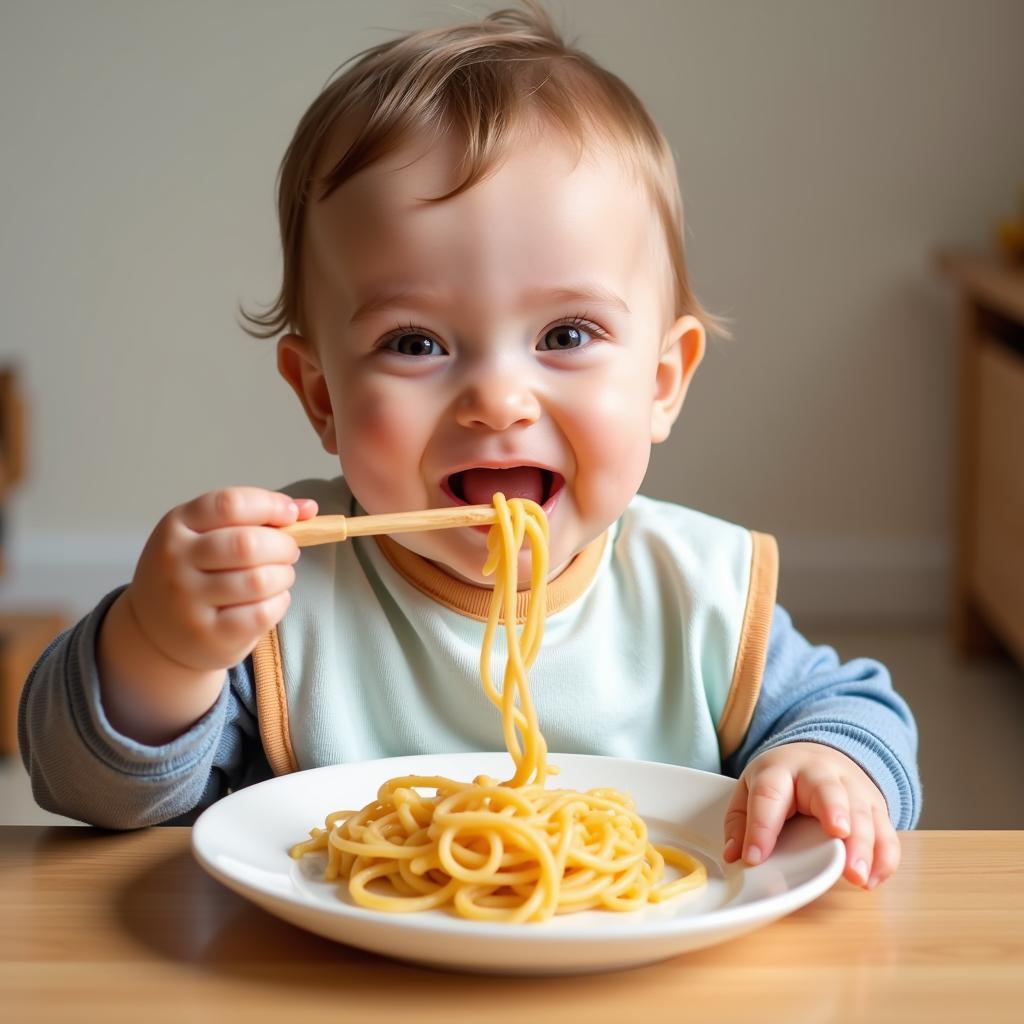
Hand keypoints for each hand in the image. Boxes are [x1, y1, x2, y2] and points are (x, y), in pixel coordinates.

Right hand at [126, 487, 317, 673]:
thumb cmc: (194, 573)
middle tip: (289, 552)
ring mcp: (188, 601)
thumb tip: (308, 508)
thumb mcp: (209, 535)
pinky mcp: (208, 635)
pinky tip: (271, 599)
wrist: (156, 632)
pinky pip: (261, 613)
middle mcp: (176, 560)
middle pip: (248, 544)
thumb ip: (257, 516)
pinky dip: (279, 603)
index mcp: (177, 525)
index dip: (270, 506)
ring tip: (280, 576)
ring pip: (259, 580)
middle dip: (284, 546)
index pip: (230, 504)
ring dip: (284, 576)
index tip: (291, 515)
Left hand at [722, 741, 900, 888]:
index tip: (755, 858)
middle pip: (829, 791)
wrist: (817, 756)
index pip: (769, 795)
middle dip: (835, 812)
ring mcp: (852, 788)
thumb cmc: (781, 781)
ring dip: (864, 845)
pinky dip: (884, 858)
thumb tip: (734, 856)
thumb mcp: (751, 789)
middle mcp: (820, 774)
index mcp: (780, 769)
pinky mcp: (876, 807)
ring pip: (863, 813)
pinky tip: (872, 879)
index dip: (761, 827)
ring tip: (857, 876)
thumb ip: (740, 822)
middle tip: (838, 835)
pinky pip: (886, 832)